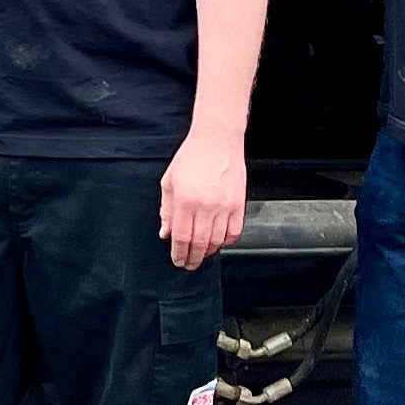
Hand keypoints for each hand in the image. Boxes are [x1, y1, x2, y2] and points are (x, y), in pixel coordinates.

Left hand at [159, 129, 246, 268]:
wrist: (216, 140)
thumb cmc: (192, 157)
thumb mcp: (170, 181)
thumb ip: (166, 210)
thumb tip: (165, 232)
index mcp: (185, 200)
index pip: (182, 237)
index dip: (179, 254)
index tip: (178, 261)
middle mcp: (206, 206)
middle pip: (199, 243)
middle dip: (193, 258)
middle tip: (189, 264)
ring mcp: (224, 206)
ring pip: (217, 241)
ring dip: (209, 251)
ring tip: (202, 254)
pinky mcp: (238, 204)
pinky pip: (234, 232)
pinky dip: (226, 241)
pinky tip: (219, 242)